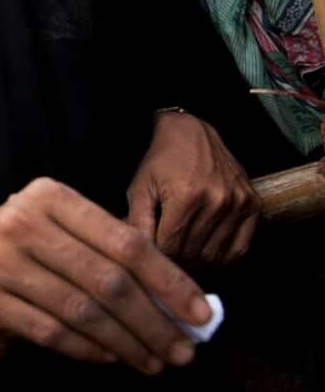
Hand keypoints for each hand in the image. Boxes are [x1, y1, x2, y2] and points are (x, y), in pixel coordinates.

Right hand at [0, 178, 211, 375]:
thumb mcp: (59, 228)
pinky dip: (88, 350)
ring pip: (82, 312)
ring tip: (153, 361)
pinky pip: (50, 332)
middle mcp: (21, 221)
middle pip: (108, 281)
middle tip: (182, 351)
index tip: (201, 314)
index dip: (170, 281)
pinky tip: (110, 357)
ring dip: (126, 344)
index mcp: (50, 196)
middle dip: (154, 322)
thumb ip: (110, 252)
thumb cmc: (21, 244)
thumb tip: (181, 301)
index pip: (125, 241)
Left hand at [127, 111, 258, 267]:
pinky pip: (240, 249)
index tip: (151, 251)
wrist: (192, 133)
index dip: (158, 254)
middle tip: (167, 249)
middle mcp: (216, 200)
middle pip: (193, 253)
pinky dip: (222, 256)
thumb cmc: (160, 161)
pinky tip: (207, 248)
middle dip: (175, 257)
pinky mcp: (253, 204)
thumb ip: (137, 221)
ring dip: (197, 258)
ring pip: (214, 255)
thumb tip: (137, 254)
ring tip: (184, 247)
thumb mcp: (140, 187)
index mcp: (185, 196)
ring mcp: (238, 203)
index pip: (170, 247)